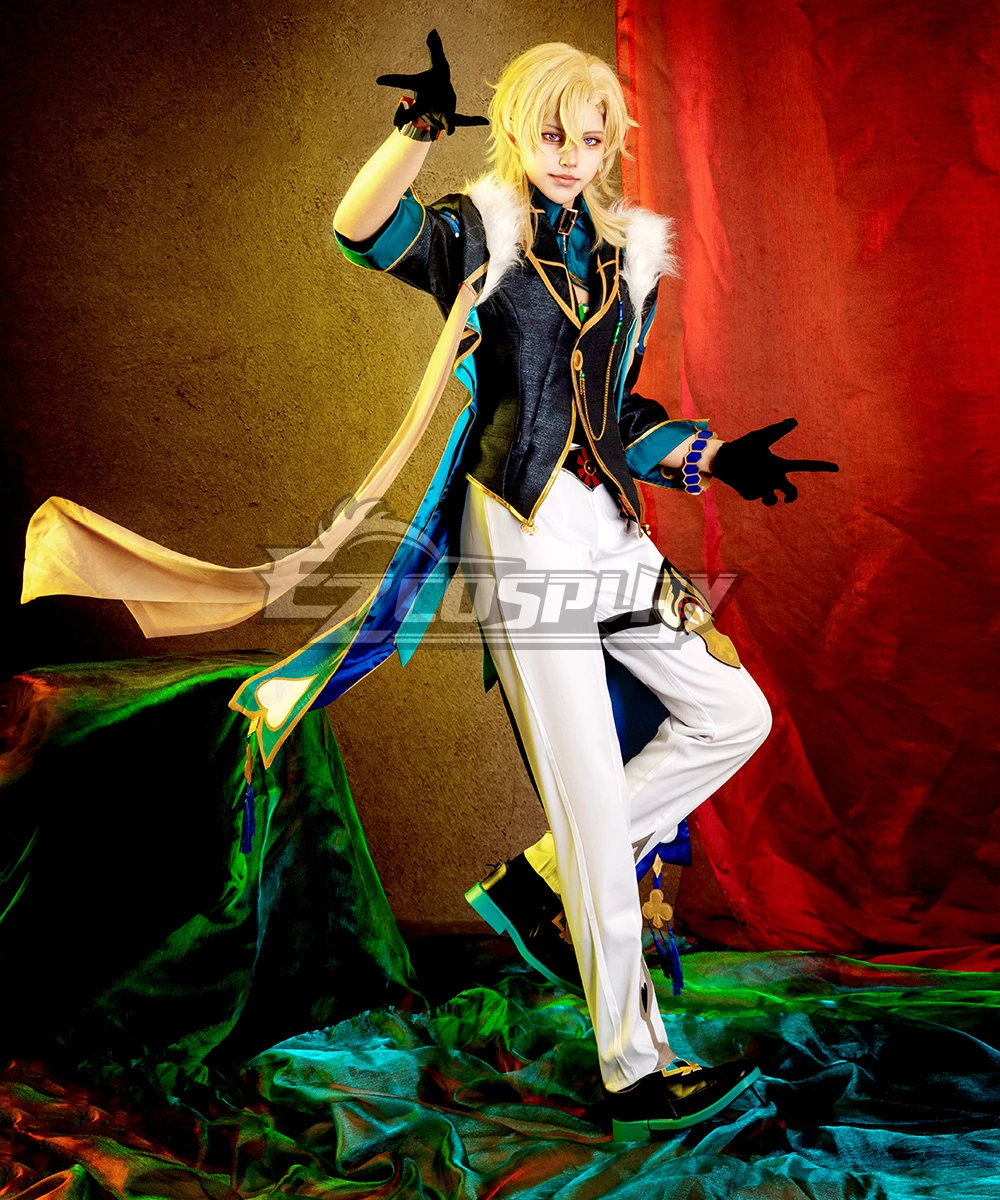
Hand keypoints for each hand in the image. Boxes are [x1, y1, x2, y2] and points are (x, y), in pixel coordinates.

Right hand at [376, 29, 488, 135]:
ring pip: (443, 118)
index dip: (391, 80)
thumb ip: (434, 49)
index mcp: (422, 88)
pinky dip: (473, 119)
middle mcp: (428, 103)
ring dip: (448, 123)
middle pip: (417, 108)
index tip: (378, 80)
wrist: (442, 103)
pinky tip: (484, 120)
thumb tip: (433, 32)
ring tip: (451, 129)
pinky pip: (464, 119)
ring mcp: (440, 113)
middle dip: (407, 115)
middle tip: (395, 122)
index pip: (404, 82)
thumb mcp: (437, 65)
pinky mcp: (453, 118)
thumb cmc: (437, 83)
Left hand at [709, 417, 838, 504]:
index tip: (836, 467)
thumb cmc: (743, 446)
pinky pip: (754, 495)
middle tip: (788, 496)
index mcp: (780, 465)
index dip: (821, 467)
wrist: (724, 458)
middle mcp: (774, 477)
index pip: (804, 466)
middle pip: (792, 491)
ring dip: (767, 495)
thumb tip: (795, 421)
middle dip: (792, 496)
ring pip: (772, 499)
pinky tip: (740, 480)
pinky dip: (748, 488)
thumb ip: (778, 430)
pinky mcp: (751, 494)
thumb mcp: (761, 438)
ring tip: (755, 484)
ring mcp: (763, 487)